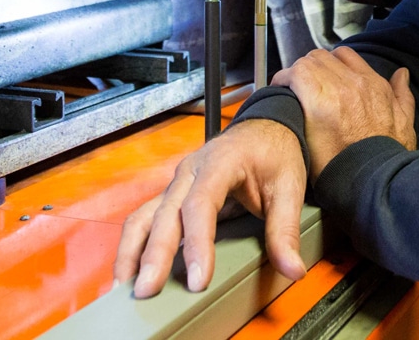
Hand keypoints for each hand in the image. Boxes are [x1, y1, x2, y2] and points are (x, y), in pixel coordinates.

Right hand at [115, 118, 306, 297]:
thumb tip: (292, 269)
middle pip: (165, 213)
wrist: (264, 129)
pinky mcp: (172, 195)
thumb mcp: (289, 187)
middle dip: (154, 254)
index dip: (197, 243)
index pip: (201, 204)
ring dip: (132, 250)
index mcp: (219, 162)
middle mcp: (190, 171)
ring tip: (126, 285)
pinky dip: (133, 245)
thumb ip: (286, 230)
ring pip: (144, 215)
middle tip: (148, 289)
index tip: (199, 278)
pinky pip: (144, 219)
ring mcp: (176, 182)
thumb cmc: (274, 152)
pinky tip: (128, 271)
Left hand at [274, 47, 415, 178]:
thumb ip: (403, 97)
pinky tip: (279, 91)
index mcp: (375, 85)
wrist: (375, 176)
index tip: (322, 79)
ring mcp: (336, 87)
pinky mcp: (316, 97)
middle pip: (323, 57)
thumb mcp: (405, 125)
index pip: (346, 57)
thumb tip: (401, 74)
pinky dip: (283, 80)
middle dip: (311, 67)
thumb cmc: (388, 157)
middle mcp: (356, 80)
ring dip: (296, 73)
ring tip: (288, 89)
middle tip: (301, 85)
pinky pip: (294, 75)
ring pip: (308, 62)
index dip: (330, 66)